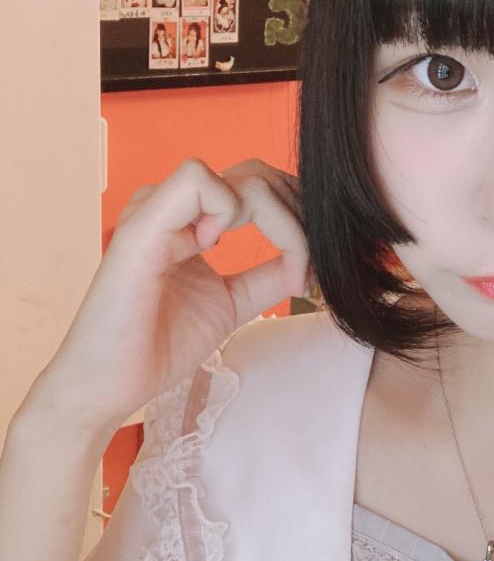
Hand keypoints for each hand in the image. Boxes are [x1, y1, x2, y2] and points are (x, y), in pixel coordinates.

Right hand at [27, 158, 308, 439]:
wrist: (110, 384)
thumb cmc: (157, 346)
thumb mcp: (232, 304)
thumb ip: (269, 276)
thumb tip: (315, 257)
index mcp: (193, 222)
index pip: (262, 189)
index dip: (298, 222)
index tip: (304, 277)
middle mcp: (176, 209)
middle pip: (261, 176)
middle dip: (299, 218)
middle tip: (304, 269)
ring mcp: (159, 212)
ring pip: (245, 178)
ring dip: (281, 222)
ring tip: (283, 269)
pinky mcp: (142, 226)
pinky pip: (199, 181)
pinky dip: (230, 211)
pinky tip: (217, 251)